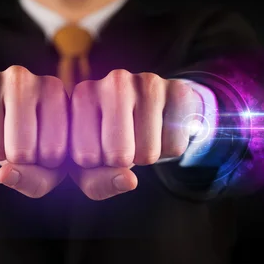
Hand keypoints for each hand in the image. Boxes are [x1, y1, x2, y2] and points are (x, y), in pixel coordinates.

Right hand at [0, 65, 68, 197]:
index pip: (53, 153)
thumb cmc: (32, 138)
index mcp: (54, 90)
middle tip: (17, 145)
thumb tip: (4, 174)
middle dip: (18, 162)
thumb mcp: (48, 164)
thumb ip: (38, 179)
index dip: (46, 164)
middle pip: (21, 152)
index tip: (44, 147)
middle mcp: (23, 78)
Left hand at [70, 69, 201, 199]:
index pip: (85, 157)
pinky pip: (175, 146)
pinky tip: (162, 130)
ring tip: (141, 137)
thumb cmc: (110, 139)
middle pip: (118, 155)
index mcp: (83, 94)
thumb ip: (96, 182)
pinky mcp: (179, 90)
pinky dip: (170, 150)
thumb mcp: (90, 164)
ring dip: (146, 157)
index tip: (97, 148)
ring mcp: (148, 82)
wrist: (152, 111)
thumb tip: (128, 181)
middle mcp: (114, 81)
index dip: (95, 165)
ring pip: (148, 153)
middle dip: (122, 164)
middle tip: (123, 145)